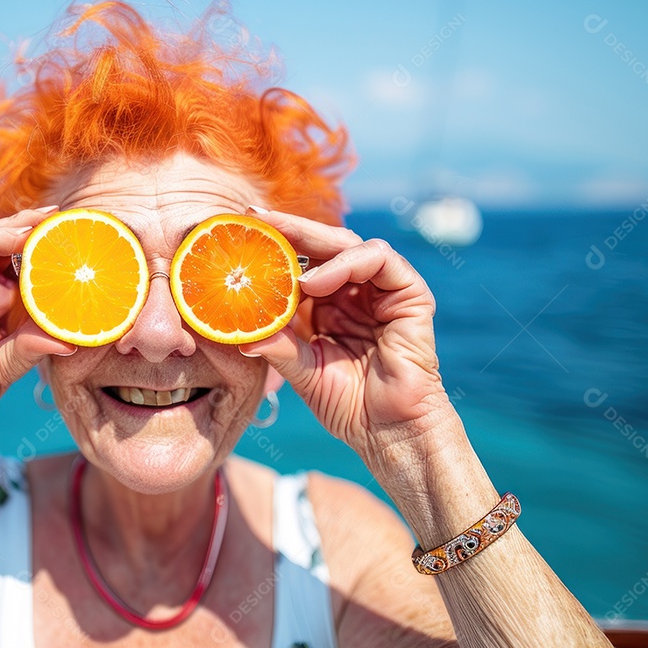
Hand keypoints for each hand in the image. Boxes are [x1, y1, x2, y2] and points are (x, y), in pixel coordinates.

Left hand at [243, 209, 454, 481]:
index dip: (274, 246)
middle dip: (289, 229)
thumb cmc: (348, 405)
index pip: (300, 262)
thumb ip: (277, 345)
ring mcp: (382, 290)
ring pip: (349, 244)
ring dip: (315, 245)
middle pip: (322, 245)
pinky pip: (379, 259)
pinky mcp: (409, 294)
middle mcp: (354, 291)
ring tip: (285, 266)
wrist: (387, 431)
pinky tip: (315, 283)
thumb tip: (238, 334)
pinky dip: (346, 263)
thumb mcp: (301, 370)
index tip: (241, 232)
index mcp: (327, 305)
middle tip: (256, 217)